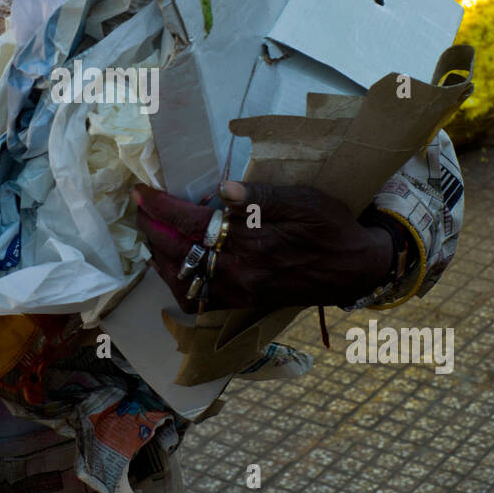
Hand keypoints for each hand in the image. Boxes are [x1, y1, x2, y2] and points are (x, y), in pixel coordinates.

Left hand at [132, 181, 394, 317]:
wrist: (355, 269)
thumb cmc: (331, 227)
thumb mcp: (305, 201)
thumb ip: (263, 197)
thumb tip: (223, 188)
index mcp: (254, 243)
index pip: (193, 223)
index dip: (162, 207)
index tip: (142, 191)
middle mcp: (241, 272)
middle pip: (179, 252)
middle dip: (152, 228)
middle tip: (138, 207)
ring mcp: (240, 293)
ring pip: (183, 280)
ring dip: (160, 255)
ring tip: (151, 232)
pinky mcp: (243, 304)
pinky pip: (199, 301)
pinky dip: (178, 283)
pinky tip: (174, 266)